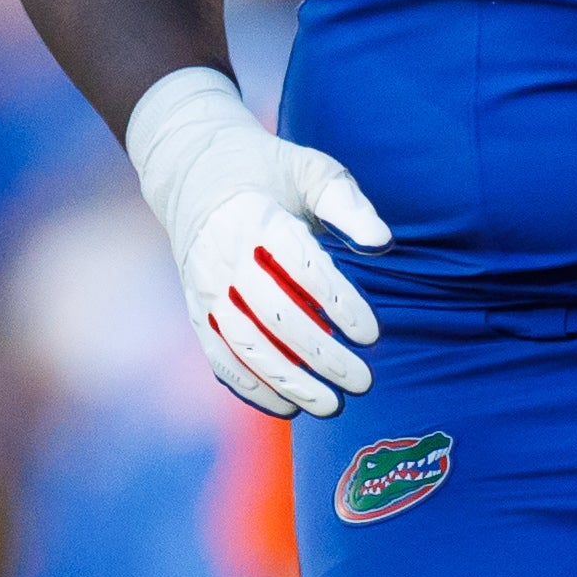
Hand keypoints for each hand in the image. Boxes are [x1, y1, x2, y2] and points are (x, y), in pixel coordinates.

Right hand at [126, 67, 390, 418]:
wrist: (193, 168)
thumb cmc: (270, 171)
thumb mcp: (312, 170)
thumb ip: (349, 206)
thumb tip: (383, 244)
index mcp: (257, 217)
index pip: (303, 269)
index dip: (340, 304)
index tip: (373, 334)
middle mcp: (224, 256)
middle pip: (276, 316)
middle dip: (321, 355)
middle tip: (364, 382)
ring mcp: (205, 286)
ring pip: (246, 345)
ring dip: (288, 381)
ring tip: (330, 407)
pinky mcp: (196, 308)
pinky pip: (219, 355)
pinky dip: (250, 385)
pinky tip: (286, 408)